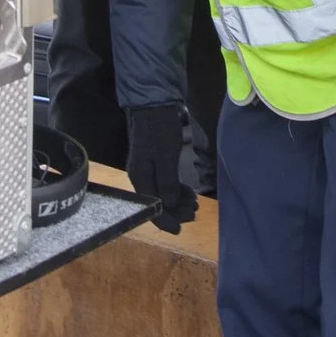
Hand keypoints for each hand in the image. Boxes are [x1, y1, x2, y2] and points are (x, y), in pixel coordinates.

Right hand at [124, 104, 196, 232]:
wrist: (155, 107)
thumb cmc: (160, 130)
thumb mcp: (166, 157)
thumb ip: (168, 183)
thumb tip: (171, 205)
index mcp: (141, 179)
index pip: (152, 209)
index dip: (167, 222)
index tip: (181, 230)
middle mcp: (141, 178)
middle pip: (158, 204)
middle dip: (176, 211)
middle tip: (195, 211)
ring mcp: (147, 171)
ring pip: (163, 195)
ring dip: (179, 201)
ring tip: (195, 202)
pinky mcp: (154, 164)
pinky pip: (165, 185)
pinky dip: (177, 190)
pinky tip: (188, 191)